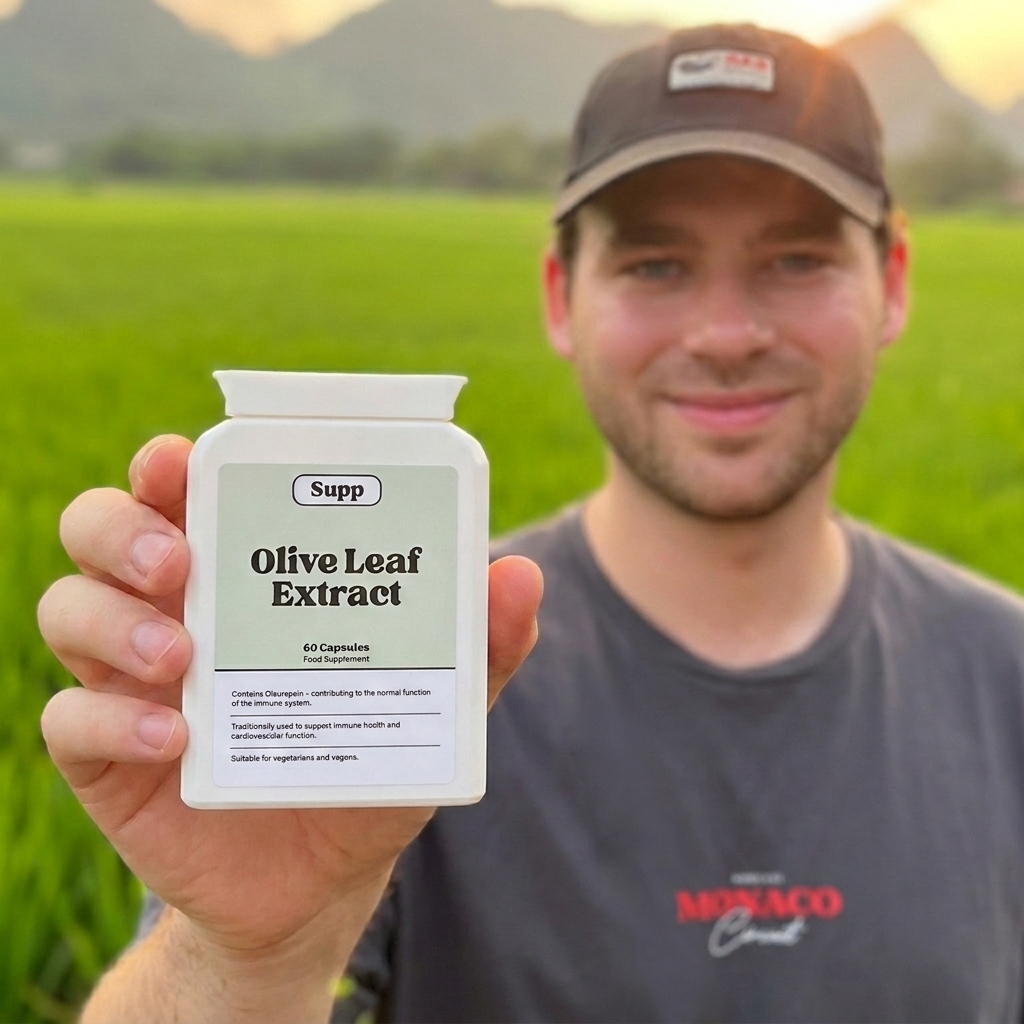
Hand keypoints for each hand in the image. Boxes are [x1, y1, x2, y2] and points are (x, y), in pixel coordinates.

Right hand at [38, 435, 542, 1017]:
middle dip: (123, 526)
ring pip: (68, 609)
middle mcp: (173, 609)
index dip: (171, 464)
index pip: (185, 493)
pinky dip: (113, 718)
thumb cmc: (368, 762)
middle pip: (101, 530)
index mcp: (242, 575)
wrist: (320, 881)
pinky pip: (71, 720)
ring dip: (115, 618)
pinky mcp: (106, 756)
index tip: (185, 456)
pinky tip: (178, 735)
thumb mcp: (432, 703)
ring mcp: (130, 680)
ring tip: (184, 652)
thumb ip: (479, 645)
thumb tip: (519, 575)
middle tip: (179, 556)